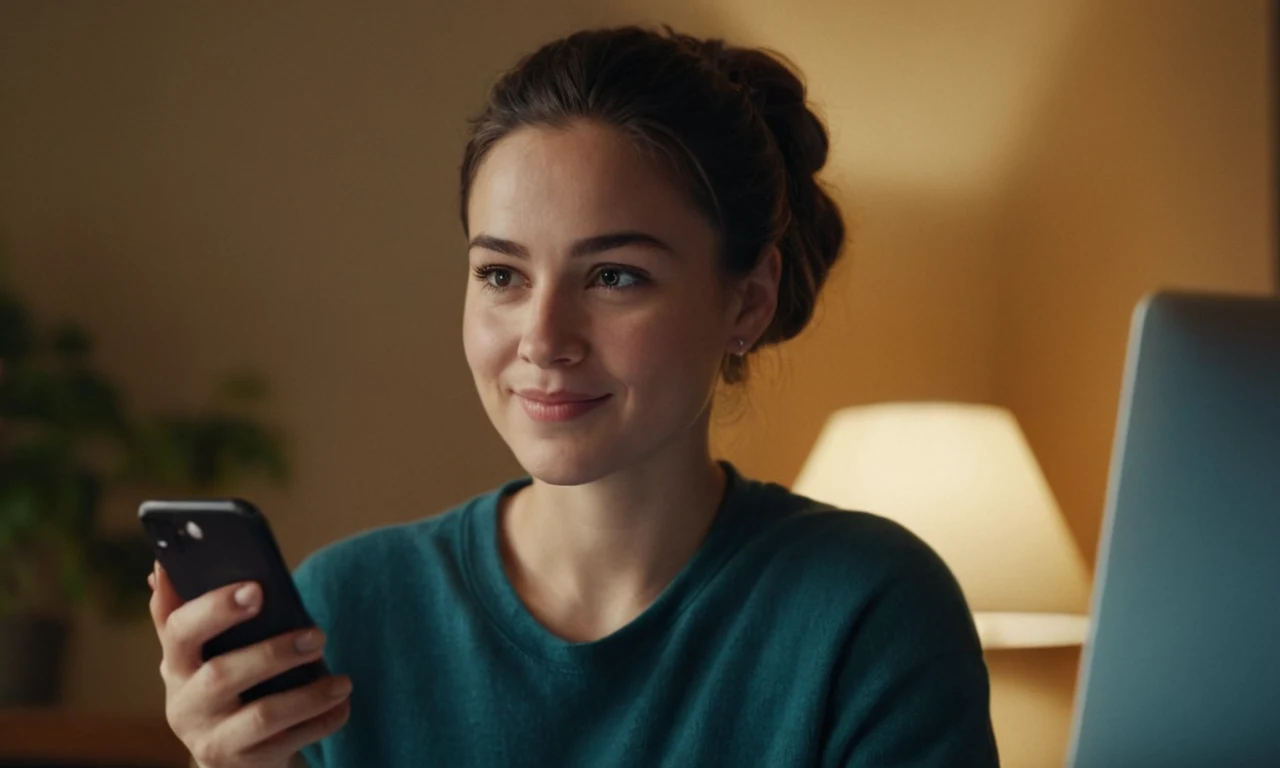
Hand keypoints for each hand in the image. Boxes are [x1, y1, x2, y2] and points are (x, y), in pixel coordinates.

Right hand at [148, 562, 351, 767]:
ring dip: (309, 695)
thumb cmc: (223, 684)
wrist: (231, 755)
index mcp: (176, 664)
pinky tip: (342, 705)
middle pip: (223, 675)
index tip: (256, 589)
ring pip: (263, 716)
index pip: (179, 630)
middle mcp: (184, 705)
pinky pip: (288, 743)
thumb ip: (184, 611)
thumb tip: (160, 568)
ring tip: (343, 681)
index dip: (216, 608)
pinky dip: (321, 722)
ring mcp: (211, 739)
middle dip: (274, 653)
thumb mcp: (200, 653)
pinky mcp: (242, 764)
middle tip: (317, 635)